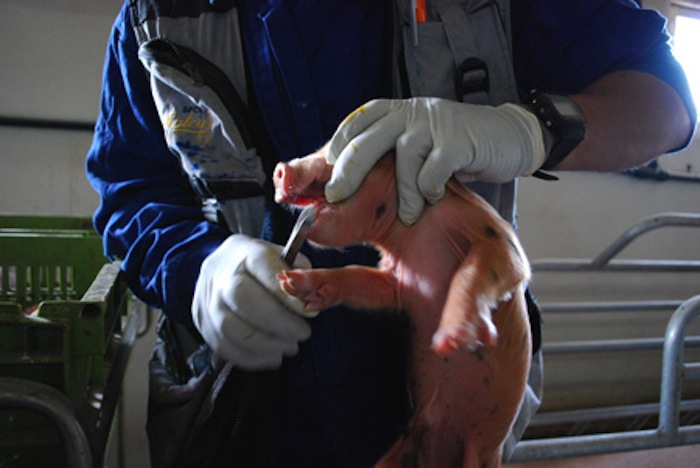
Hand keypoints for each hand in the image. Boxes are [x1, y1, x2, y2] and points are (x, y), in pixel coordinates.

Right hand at [192, 234, 314, 369]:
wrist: (222, 267)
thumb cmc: (260, 266)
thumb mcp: (283, 257)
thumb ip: (299, 274)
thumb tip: (309, 298)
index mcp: (244, 251)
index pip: (263, 268)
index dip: (286, 294)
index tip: (310, 313)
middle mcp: (219, 273)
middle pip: (242, 299)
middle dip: (277, 323)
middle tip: (302, 334)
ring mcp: (205, 298)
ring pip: (229, 327)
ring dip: (265, 344)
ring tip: (290, 347)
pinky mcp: (200, 321)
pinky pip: (222, 346)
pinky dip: (251, 358)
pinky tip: (272, 357)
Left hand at [323, 98, 545, 223]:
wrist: (509, 136)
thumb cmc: (456, 147)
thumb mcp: (418, 143)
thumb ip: (389, 152)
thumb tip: (345, 179)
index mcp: (396, 112)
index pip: (356, 124)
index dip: (335, 148)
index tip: (323, 171)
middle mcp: (410, 113)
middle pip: (366, 140)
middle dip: (347, 172)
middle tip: (336, 196)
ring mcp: (434, 125)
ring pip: (402, 158)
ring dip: (403, 193)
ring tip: (408, 214)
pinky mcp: (457, 141)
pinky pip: (432, 170)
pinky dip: (429, 189)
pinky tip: (434, 198)